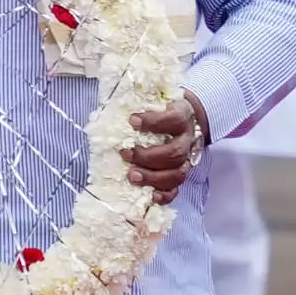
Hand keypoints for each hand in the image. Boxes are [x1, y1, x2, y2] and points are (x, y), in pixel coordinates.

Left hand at [121, 88, 207, 204]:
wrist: (186, 116)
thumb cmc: (163, 108)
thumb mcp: (155, 99)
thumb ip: (138, 102)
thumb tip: (107, 108)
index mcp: (182, 116)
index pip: (174, 119)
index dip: (153, 122)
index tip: (132, 120)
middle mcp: (188, 139)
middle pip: (174, 153)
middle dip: (148, 157)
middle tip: (126, 154)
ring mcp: (187, 158)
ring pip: (177, 173)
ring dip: (153, 177)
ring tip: (131, 176)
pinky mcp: (182, 173)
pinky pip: (177, 189)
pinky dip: (165, 195)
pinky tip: (151, 195)